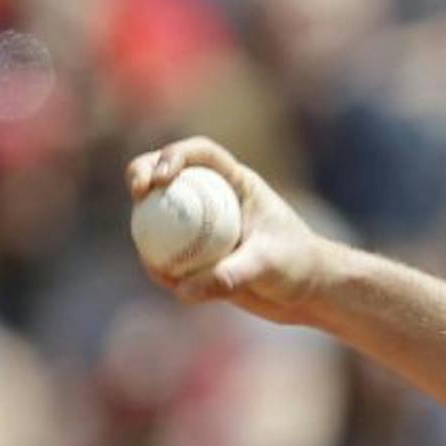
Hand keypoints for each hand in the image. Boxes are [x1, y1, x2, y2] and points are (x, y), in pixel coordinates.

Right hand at [125, 137, 332, 325]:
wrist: (308, 292)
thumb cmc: (299, 266)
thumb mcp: (269, 266)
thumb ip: (230, 275)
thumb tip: (185, 289)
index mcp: (236, 183)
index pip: (201, 153)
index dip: (174, 155)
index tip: (161, 177)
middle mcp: (213, 197)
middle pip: (166, 172)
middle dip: (142, 172)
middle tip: (137, 192)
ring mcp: (200, 225)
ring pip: (158, 214)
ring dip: (143, 224)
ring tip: (153, 257)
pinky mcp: (195, 253)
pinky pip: (165, 253)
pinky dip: (159, 263)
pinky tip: (167, 280)